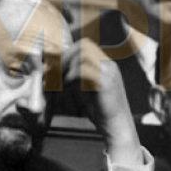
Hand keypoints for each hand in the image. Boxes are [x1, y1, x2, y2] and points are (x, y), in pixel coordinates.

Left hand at [63, 38, 141, 164]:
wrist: (117, 124)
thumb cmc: (102, 109)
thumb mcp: (87, 89)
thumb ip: (77, 78)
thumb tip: (58, 71)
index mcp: (106, 64)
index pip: (85, 45)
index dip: (67, 51)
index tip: (54, 64)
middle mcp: (109, 65)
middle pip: (83, 46)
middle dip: (65, 56)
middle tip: (53, 70)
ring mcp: (109, 72)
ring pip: (82, 56)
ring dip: (66, 66)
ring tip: (57, 78)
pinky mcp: (105, 83)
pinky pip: (84, 71)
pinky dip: (71, 76)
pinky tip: (65, 85)